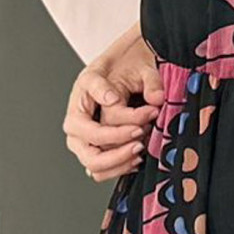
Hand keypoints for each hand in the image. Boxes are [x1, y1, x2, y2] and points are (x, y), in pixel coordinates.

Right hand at [63, 28, 162, 181]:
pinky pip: (101, 170)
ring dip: (120, 161)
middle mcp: (77, 122)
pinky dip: (119, 167)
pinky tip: (137, 157)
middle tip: (142, 136)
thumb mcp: (138, 64)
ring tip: (141, 147)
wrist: (126, 63)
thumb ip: (149, 81)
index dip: (119, 129)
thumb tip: (156, 99)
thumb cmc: (125, 64)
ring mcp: (82, 138)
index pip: (93, 125)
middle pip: (89, 152)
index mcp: (81, 98)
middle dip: (118, 150)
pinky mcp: (93, 148)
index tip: (144, 119)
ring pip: (94, 165)